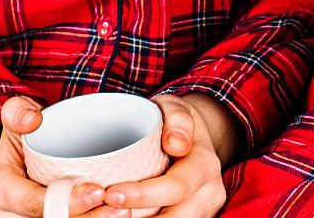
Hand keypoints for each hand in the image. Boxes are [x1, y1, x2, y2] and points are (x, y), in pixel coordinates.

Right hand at [0, 95, 117, 217]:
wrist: (27, 156)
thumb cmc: (26, 137)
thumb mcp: (16, 118)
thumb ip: (18, 111)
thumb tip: (33, 120)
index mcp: (1, 191)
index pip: (33, 203)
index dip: (66, 202)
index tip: (98, 191)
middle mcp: (10, 216)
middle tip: (122, 209)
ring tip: (123, 212)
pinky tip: (115, 215)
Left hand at [99, 94, 231, 216]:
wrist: (194, 138)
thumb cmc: (173, 122)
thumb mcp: (174, 107)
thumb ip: (177, 117)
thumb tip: (176, 144)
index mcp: (205, 166)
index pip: (176, 187)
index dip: (143, 196)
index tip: (111, 193)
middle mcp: (209, 193)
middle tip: (104, 210)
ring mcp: (203, 211)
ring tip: (111, 215)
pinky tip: (123, 217)